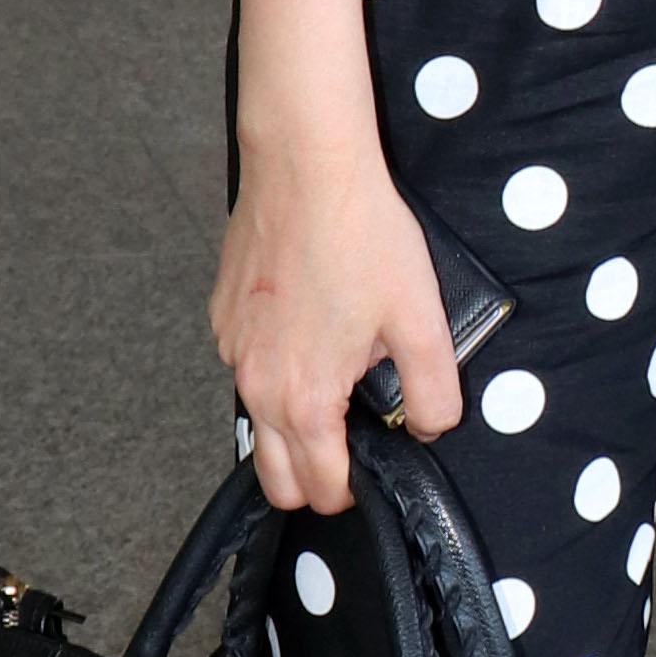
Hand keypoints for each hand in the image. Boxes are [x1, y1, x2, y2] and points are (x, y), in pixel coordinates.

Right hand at [212, 131, 461, 511]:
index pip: (319, 489)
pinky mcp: (223, 317)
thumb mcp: (422, 319)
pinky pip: (246, 370)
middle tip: (354, 440)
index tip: (374, 466)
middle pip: (273, 479)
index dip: (354, 489)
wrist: (306, 167)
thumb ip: (433, 392)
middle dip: (313, 476)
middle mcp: (255, 384)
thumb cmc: (362, 236)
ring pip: (257, 421)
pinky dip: (273, 372)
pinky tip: (310, 331)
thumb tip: (429, 427)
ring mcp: (231, 350)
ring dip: (292, 421)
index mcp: (303, 398)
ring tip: (337, 374)